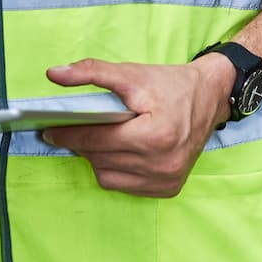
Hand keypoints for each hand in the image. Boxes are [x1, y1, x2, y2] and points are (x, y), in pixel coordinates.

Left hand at [38, 56, 234, 197]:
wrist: (211, 97)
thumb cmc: (172, 84)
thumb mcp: (132, 73)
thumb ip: (92, 73)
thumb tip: (54, 74)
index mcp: (155, 136)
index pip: (97, 140)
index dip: (69, 134)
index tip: (50, 129)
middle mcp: (162, 163)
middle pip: (100, 159)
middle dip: (82, 144)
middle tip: (70, 130)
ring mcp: (167, 179)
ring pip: (108, 177)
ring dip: (97, 159)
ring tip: (98, 139)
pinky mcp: (169, 188)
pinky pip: (125, 186)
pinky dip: (116, 170)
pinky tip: (119, 152)